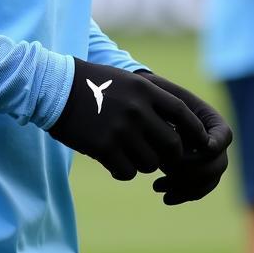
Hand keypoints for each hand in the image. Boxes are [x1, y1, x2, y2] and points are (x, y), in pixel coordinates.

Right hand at [48, 58, 207, 180]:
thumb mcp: (125, 81)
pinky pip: (127, 172)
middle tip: (161, 157)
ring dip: (144, 163)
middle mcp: (137, 110)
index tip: (199, 142)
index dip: (195, 131)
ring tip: (130, 155)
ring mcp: (121, 130)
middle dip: (170, 156)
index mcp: (145, 90)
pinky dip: (123, 171)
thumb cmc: (91, 83)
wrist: (54, 88)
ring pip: (151, 163)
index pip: (183, 114)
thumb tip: (176, 122)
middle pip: (172, 145)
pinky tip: (113, 162)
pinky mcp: (104, 148)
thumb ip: (150, 98)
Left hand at [138, 71, 232, 204]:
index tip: (201, 147)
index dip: (216, 144)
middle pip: (218, 163)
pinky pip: (196, 190)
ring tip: (157, 186)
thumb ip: (176, 109)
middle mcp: (211, 140)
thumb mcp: (159, 95)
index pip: (225, 135)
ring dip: (186, 187)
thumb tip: (201, 140)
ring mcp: (203, 159)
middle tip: (165, 167)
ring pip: (208, 181)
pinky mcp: (191, 173)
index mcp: (208, 118)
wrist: (139, 110)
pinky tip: (164, 196)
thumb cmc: (148, 96)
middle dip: (193, 170)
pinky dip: (183, 195)